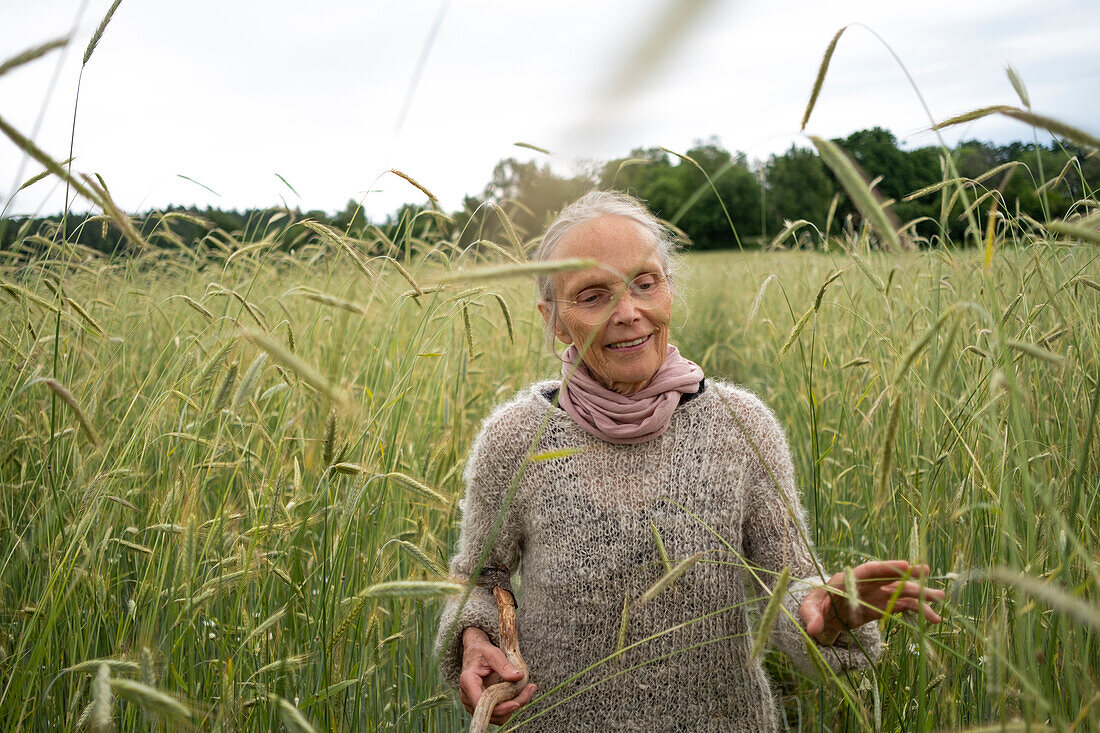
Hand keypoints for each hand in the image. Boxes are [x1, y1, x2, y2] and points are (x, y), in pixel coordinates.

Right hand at [459, 627, 535, 725]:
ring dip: (514, 706)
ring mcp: (473, 704)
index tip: (517, 703)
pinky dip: (510, 706)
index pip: (482, 703)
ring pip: (497, 716)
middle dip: (513, 705)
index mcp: (468, 681)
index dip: (500, 707)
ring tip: (527, 690)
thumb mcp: (492, 653)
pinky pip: (498, 713)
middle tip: (530, 689)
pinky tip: (520, 693)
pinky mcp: (482, 706)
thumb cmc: (481, 652)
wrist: (475, 654)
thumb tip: (519, 677)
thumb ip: (504, 665)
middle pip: (492, 712)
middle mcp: (467, 697)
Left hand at [799, 560, 946, 644]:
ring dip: (919, 595)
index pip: (869, 570)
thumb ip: (810, 616)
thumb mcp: (808, 609)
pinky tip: (933, 618)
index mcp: (849, 579)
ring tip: (940, 597)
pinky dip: (917, 612)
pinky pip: (902, 608)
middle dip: (906, 575)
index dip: (886, 568)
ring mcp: (876, 595)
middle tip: (925, 572)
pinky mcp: (882, 607)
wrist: (823, 614)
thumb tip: (813, 629)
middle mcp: (866, 584)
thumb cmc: (815, 606)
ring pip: (900, 593)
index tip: (904, 565)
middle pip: (888, 578)